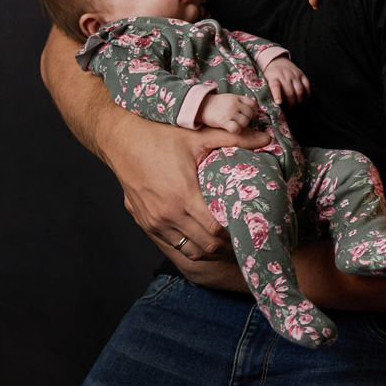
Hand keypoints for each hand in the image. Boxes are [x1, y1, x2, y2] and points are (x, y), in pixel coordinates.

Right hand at [102, 116, 259, 273]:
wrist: (120, 139)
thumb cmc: (159, 136)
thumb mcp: (198, 135)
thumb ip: (234, 139)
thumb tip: (265, 138)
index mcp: (183, 196)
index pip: (216, 231)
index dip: (235, 234)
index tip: (248, 229)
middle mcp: (168, 215)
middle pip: (206, 246)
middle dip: (227, 247)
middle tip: (242, 239)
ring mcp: (154, 222)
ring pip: (189, 250)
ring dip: (208, 250)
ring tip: (225, 242)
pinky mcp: (145, 222)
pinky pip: (172, 243)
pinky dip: (189, 244)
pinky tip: (201, 235)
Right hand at [197, 91, 259, 132]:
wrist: (201, 106)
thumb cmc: (217, 104)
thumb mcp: (230, 98)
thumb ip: (241, 102)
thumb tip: (254, 108)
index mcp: (237, 98)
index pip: (253, 104)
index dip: (253, 111)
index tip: (247, 114)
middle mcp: (235, 104)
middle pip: (250, 114)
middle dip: (247, 119)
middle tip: (238, 120)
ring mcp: (230, 113)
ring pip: (245, 122)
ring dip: (241, 125)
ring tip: (234, 124)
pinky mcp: (224, 121)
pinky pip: (236, 129)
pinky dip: (236, 130)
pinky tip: (231, 129)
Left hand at [263, 56, 310, 105]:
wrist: (277, 60)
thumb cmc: (271, 74)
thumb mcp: (265, 81)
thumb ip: (268, 91)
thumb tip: (270, 105)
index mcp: (273, 78)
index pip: (275, 86)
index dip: (277, 95)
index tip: (278, 103)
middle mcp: (285, 76)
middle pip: (290, 92)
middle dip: (291, 105)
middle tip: (290, 111)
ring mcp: (294, 75)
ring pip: (300, 90)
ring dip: (299, 102)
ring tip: (297, 107)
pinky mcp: (302, 74)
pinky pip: (307, 86)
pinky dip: (307, 95)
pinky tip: (304, 100)